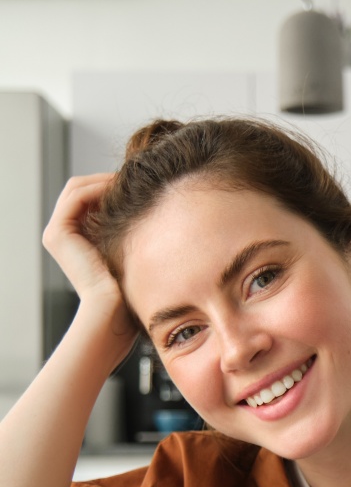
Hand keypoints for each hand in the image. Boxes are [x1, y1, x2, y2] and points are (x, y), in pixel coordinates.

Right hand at [43, 175, 137, 354]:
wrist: (114, 313)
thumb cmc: (130, 292)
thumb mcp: (132, 254)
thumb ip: (132, 234)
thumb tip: (158, 213)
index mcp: (77, 238)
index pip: (90, 197)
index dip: (112, 185)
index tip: (140, 182)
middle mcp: (63, 234)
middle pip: (82, 188)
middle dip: (108, 178)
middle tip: (136, 174)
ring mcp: (57, 233)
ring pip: (78, 188)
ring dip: (104, 179)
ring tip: (131, 179)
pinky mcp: (58, 234)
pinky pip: (77, 196)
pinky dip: (99, 187)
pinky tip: (122, 189)